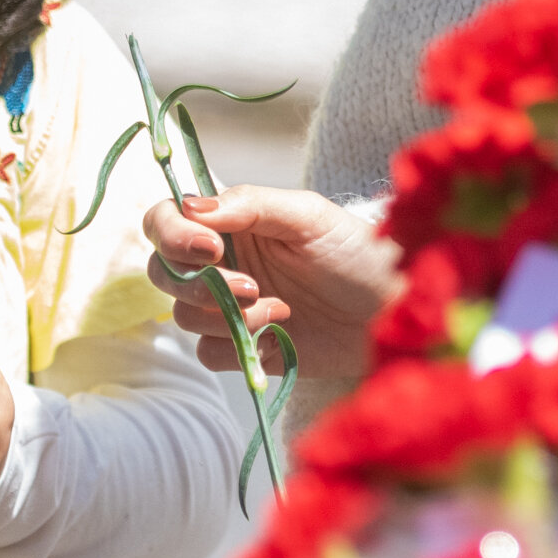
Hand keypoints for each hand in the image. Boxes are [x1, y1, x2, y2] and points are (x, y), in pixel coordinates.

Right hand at [144, 185, 398, 395]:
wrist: (393, 313)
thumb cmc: (358, 253)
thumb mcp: (308, 216)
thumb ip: (249, 204)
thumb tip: (192, 207)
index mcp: (231, 221)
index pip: (166, 220)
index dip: (173, 235)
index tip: (210, 248)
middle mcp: (223, 262)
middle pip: (164, 272)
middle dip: (202, 284)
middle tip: (252, 286)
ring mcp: (230, 307)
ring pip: (186, 316)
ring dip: (231, 316)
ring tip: (281, 309)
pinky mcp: (244, 348)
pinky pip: (210, 353)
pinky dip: (240, 347)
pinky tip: (282, 338)